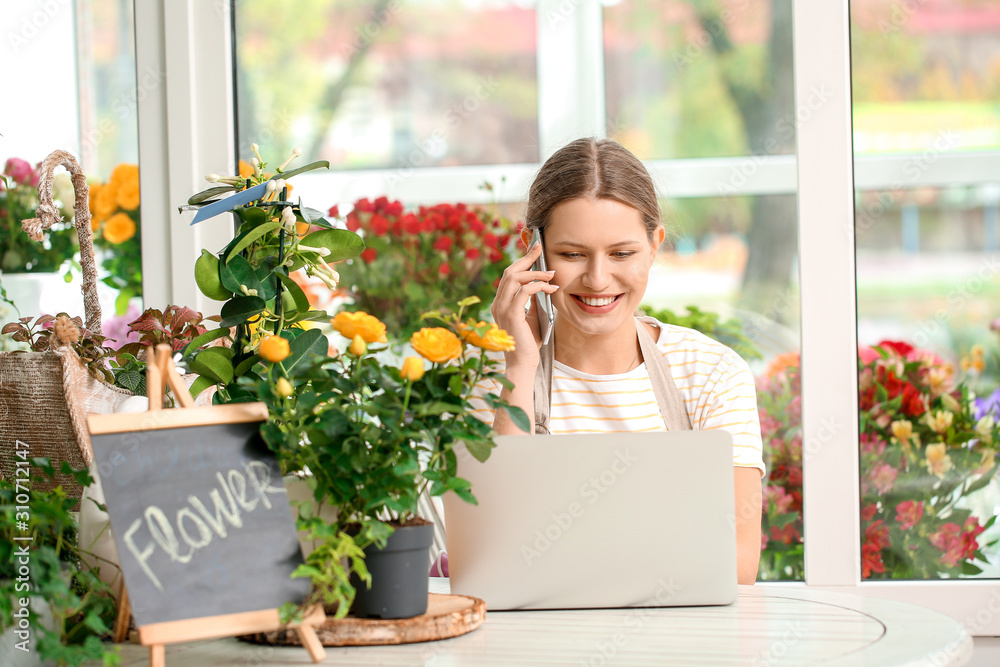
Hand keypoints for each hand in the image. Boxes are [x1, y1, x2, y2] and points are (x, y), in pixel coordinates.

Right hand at [490, 241, 558, 373]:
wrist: (523, 364)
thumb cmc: (528, 343)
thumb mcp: (530, 317)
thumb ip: (531, 301)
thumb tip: (541, 284)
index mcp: (500, 303)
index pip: (508, 276)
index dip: (521, 261)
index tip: (534, 250)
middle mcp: (498, 304)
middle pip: (510, 272)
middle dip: (526, 258)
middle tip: (541, 248)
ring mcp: (502, 309)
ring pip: (514, 278)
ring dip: (535, 272)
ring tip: (551, 274)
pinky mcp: (511, 314)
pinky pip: (524, 291)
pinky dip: (538, 286)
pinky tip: (551, 289)